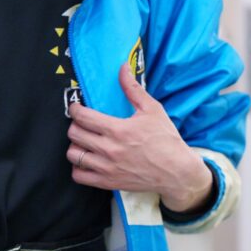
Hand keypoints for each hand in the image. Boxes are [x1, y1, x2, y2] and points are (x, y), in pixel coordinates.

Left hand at [67, 63, 212, 211]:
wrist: (177, 171)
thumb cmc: (166, 140)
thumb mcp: (152, 109)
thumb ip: (133, 89)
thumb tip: (123, 68)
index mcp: (118, 130)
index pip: (83, 117)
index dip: (75, 109)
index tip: (77, 108)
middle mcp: (109, 149)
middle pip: (74, 134)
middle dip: (75, 125)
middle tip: (82, 123)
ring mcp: (107, 168)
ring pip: (73, 155)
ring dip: (75, 146)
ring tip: (84, 142)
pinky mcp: (108, 182)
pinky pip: (80, 176)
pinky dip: (78, 168)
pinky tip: (87, 160)